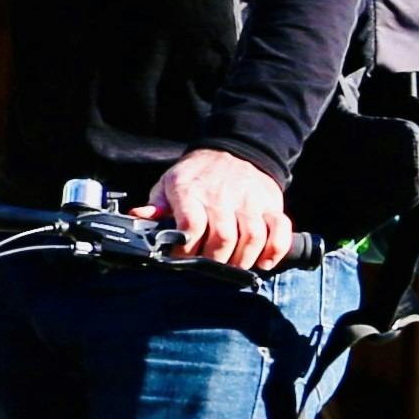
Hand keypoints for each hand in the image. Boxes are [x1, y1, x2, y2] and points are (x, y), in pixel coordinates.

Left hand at [149, 145, 294, 271]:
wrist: (232, 151)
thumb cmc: (196, 175)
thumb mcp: (168, 184)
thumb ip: (156, 205)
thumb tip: (138, 217)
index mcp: (191, 191)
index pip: (191, 225)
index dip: (186, 249)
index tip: (181, 258)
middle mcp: (222, 196)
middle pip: (223, 238)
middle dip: (215, 261)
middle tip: (209, 267)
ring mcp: (250, 200)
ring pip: (252, 237)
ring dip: (243, 260)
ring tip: (233, 267)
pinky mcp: (272, 204)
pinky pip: (280, 230)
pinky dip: (275, 250)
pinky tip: (263, 262)